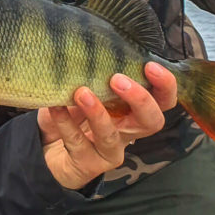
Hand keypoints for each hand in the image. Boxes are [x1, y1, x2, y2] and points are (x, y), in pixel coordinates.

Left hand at [36, 63, 176, 189]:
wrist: (49, 151)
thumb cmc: (72, 114)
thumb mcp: (84, 90)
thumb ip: (92, 76)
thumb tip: (87, 50)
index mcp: (133, 111)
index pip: (163, 101)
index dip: (165, 86)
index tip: (150, 66)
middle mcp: (127, 132)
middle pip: (152, 122)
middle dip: (140, 99)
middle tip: (117, 79)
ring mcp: (108, 151)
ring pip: (111, 136)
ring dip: (98, 113)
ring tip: (81, 92)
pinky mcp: (87, 164)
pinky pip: (77, 142)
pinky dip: (65, 122)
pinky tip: (55, 107)